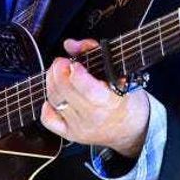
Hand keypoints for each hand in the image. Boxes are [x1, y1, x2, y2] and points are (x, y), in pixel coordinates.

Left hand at [40, 38, 149, 158]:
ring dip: (52, 82)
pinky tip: (56, 96)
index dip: (76, 72)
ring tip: (58, 73)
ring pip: (55, 101)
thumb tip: (70, 45)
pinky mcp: (71, 134)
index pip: (87, 89)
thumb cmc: (127, 99)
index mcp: (111, 101)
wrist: (131, 129)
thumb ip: (94, 52)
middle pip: (65, 92)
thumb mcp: (120, 72)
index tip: (75, 62)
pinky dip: (47, 105)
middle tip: (62, 62)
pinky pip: (48, 119)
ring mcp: (80, 127)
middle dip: (58, 70)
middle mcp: (94, 116)